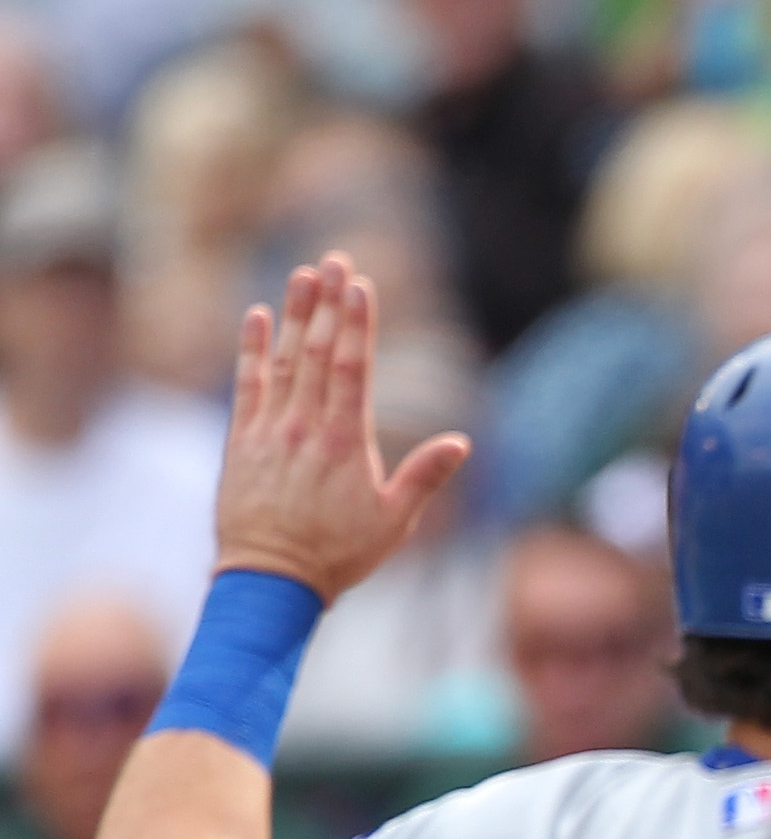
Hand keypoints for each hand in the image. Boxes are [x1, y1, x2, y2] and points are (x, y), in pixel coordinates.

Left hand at [214, 254, 469, 600]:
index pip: (351, 368)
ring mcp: (270, 430)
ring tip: (302, 275)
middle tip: (332, 260)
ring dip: (294, 314)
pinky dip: (251, 349)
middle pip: (317, 352)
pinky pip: (246, 385)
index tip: (359, 286)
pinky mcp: (241, 441)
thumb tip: (461, 442)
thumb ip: (424, 477)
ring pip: (283, 360)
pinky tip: (257, 317)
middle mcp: (305, 427)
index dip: (356, 324)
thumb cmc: (339, 555)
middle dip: (327, 303)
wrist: (271, 578)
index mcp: (345, 442)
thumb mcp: (394, 522)